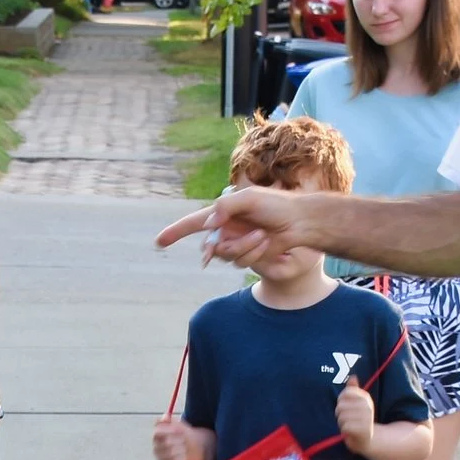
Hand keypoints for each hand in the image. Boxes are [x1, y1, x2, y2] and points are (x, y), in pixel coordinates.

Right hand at [152, 417, 208, 459]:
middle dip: (179, 441)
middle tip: (186, 441)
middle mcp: (156, 449)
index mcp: (157, 438)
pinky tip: (185, 458)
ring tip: (186, 450)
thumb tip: (164, 416)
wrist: (198, 453)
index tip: (180, 430)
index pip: (157, 433)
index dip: (169, 431)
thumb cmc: (188, 438)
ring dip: (182, 450)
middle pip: (166, 443)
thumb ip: (173, 422)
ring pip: (170, 453)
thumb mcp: (182, 427)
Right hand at [156, 185, 305, 269]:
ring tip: (263, 234)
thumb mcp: (250, 198)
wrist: (300, 222)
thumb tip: (209, 225)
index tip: (159, 242)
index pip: (193, 223)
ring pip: (225, 255)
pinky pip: (240, 262)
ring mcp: (236, 244)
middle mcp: (226, 229)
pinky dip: (254, 252)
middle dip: (220, 244)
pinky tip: (267, 242)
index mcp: (223, 212)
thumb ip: (226, 206)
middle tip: (235, 238)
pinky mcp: (248, 256)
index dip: (175, 232)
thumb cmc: (277, 205)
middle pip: (208, 245)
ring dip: (244, 246)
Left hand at [335, 379, 376, 452]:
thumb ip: (353, 390)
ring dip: (342, 423)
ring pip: (342, 417)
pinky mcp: (364, 429)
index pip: (345, 394)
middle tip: (347, 419)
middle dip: (340, 414)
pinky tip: (350, 432)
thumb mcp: (356, 403)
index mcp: (365, 397)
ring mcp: (367, 417)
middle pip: (340, 406)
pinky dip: (345, 431)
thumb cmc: (358, 420)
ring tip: (349, 425)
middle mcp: (367, 406)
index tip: (346, 407)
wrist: (367, 439)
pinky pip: (345, 427)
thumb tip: (353, 377)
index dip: (341, 401)